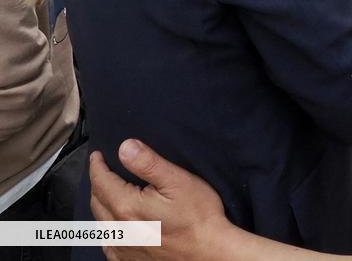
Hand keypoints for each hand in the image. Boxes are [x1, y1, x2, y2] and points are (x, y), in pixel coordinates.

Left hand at [90, 140, 232, 260]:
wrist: (209, 252)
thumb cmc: (198, 215)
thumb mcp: (177, 181)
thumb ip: (149, 163)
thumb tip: (125, 147)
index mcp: (127, 207)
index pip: (102, 182)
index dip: (97, 166)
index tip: (97, 156)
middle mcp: (119, 230)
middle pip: (97, 202)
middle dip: (97, 183)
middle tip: (102, 170)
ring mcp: (123, 248)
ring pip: (100, 223)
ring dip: (100, 205)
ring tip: (106, 192)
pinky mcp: (130, 260)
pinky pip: (107, 243)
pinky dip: (106, 229)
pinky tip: (114, 226)